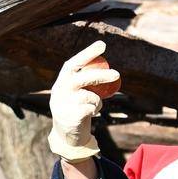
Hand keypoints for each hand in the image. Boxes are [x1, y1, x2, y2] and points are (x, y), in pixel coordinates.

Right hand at [47, 41, 119, 162]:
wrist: (66, 134)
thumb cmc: (76, 108)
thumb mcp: (77, 93)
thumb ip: (86, 82)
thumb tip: (110, 70)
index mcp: (61, 81)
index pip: (72, 64)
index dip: (87, 53)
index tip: (102, 44)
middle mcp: (59, 91)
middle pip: (82, 78)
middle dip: (101, 75)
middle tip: (117, 74)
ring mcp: (63, 104)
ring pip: (90, 96)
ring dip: (97, 101)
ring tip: (94, 105)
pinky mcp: (69, 117)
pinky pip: (91, 109)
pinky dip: (95, 110)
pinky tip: (90, 114)